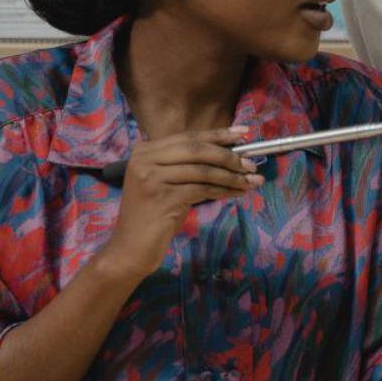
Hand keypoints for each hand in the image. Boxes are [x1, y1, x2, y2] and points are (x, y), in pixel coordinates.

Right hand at [101, 126, 260, 280]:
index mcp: (144, 150)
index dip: (218, 134)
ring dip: (231, 176)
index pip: (188, 137)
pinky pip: (201, 189)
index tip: (243, 132)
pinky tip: (236, 193)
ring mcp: (151, 177)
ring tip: (252, 181)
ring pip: (202, 170)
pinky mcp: (161, 197)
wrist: (130, 248)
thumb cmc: (153, 216)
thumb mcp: (167, 183)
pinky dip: (223, 190)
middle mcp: (144, 159)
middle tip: (252, 164)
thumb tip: (230, 154)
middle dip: (228, 156)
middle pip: (196, 150)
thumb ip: (188, 165)